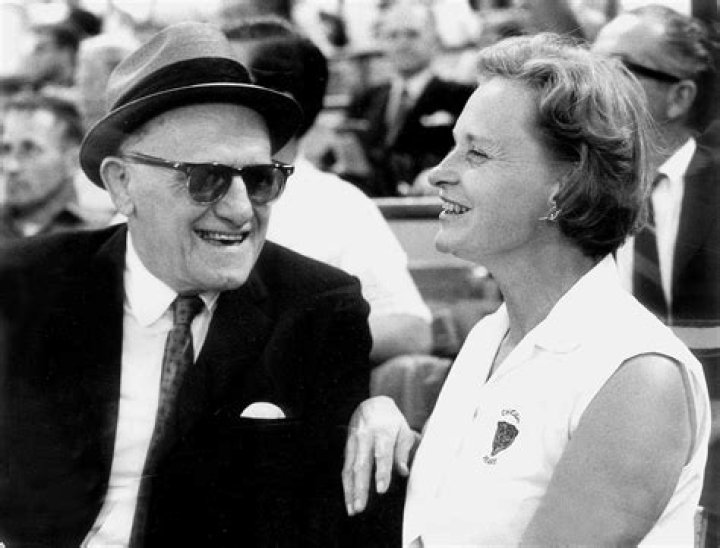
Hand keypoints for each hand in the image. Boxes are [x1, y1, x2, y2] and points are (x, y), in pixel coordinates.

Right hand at [342, 396, 419, 514]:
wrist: (373, 404)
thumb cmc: (392, 421)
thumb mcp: (403, 431)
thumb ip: (403, 451)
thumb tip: (403, 472)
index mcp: (383, 432)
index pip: (382, 454)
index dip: (381, 472)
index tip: (381, 489)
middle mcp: (366, 437)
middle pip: (362, 464)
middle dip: (360, 487)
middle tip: (361, 506)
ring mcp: (354, 442)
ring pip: (350, 468)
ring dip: (350, 490)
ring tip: (353, 509)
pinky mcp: (347, 447)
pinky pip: (345, 468)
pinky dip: (346, 485)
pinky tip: (348, 499)